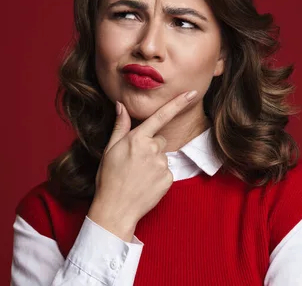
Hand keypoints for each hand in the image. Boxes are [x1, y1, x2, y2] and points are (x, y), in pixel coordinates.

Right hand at [87, 90, 197, 241]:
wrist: (115, 209)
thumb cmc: (109, 178)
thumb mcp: (110, 149)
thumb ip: (120, 126)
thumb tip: (121, 105)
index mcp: (137, 138)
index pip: (161, 116)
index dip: (178, 103)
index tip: (192, 92)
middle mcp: (152, 149)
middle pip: (160, 139)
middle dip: (151, 146)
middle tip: (135, 162)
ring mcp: (162, 164)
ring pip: (163, 156)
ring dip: (154, 162)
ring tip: (138, 175)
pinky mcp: (168, 179)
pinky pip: (167, 171)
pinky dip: (158, 176)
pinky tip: (146, 183)